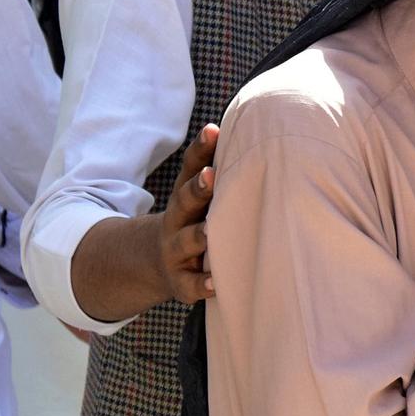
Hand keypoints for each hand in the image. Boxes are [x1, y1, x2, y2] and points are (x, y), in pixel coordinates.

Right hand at [69, 125, 219, 323]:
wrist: (156, 262)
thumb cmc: (194, 221)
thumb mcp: (200, 197)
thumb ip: (219, 170)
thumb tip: (258, 130)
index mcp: (186, 197)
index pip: (191, 168)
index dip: (201, 149)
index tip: (213, 130)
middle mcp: (178, 220)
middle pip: (185, 201)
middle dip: (198, 188)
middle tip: (211, 174)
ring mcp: (176, 251)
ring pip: (187, 241)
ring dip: (198, 236)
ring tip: (211, 231)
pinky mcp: (181, 281)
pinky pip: (191, 284)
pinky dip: (202, 284)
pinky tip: (215, 284)